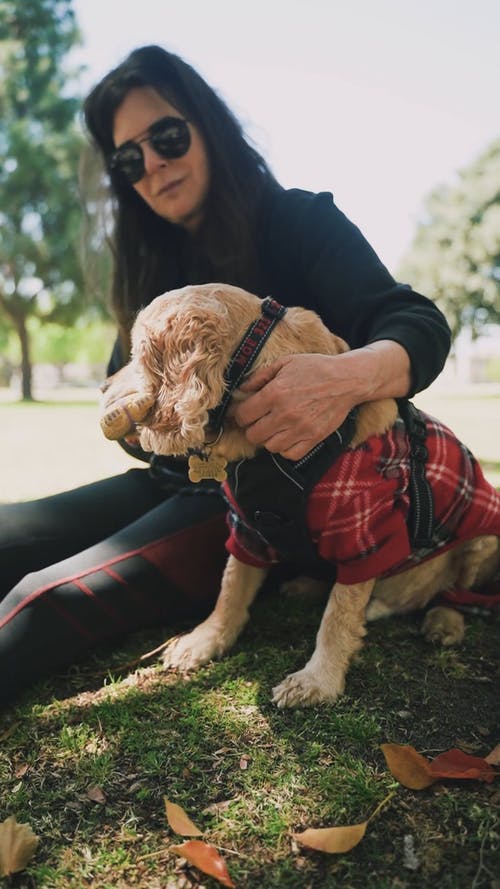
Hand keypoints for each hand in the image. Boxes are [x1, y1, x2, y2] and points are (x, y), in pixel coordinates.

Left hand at [231, 353, 358, 460]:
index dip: (240, 415)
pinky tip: (287, 436)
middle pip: (253, 435)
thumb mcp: (284, 363)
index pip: (243, 416)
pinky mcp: (314, 438)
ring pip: (270, 446)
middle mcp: (285, 414)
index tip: (245, 412)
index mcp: (274, 393)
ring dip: (269, 439)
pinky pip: (290, 454)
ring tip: (274, 428)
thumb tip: (240, 390)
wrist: (346, 380)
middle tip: (258, 421)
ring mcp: (300, 428)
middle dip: (252, 428)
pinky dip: (285, 448)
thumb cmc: (314, 368)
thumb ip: (259, 376)